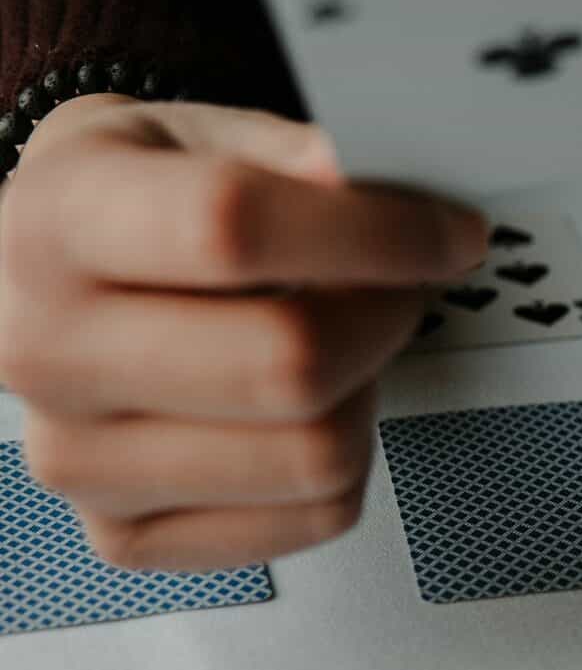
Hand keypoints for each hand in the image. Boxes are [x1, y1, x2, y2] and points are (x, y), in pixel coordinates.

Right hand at [0, 95, 487, 569]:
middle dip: (386, 316)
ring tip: (338, 341)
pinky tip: (310, 409)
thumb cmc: (133, 204)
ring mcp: (77, 459)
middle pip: (289, 364)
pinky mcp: (126, 534)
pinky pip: (313, 517)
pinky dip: (348, 463)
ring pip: (315, 454)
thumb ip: (294, 156)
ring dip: (366, 391)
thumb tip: (383, 189)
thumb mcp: (196, 135)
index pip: (233, 230)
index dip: (377, 233)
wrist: (44, 280)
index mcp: (56, 223)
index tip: (450, 232)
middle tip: (399, 285)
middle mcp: (44, 349)